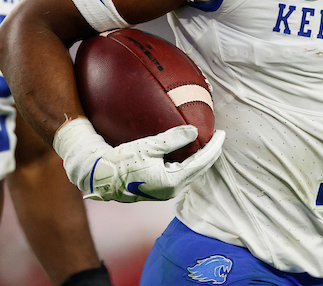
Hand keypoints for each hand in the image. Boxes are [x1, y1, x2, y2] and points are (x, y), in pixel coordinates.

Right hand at [53, 117, 224, 201]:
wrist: (99, 175)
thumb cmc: (122, 161)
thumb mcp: (148, 146)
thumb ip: (173, 139)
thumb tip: (195, 131)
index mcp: (171, 183)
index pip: (201, 164)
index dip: (214, 148)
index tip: (222, 134)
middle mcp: (170, 190)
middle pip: (198, 170)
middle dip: (210, 153)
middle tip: (219, 136)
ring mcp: (164, 189)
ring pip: (188, 171)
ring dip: (199, 157)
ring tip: (207, 141)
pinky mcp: (157, 186)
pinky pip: (178, 172)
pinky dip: (187, 160)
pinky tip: (187, 150)